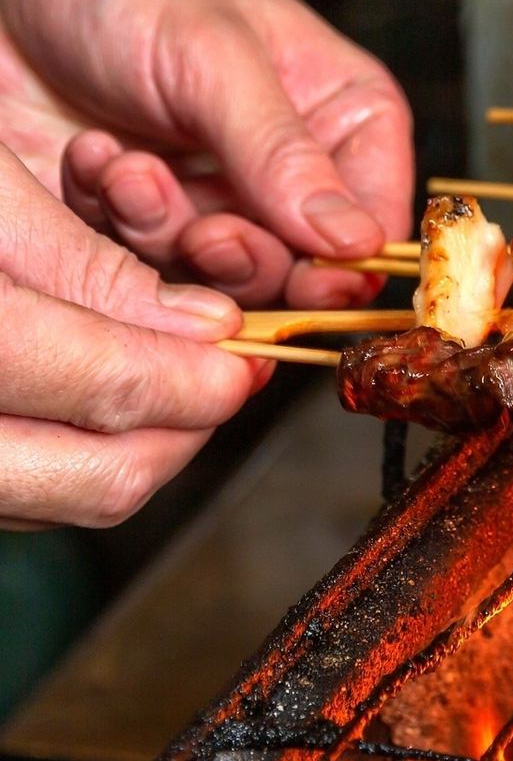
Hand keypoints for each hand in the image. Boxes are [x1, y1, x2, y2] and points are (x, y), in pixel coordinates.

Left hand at [0, 0, 412, 307]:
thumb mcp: (211, 54)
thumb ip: (281, 150)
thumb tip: (357, 240)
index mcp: (341, 111)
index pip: (378, 213)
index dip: (350, 259)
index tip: (311, 275)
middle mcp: (293, 166)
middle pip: (308, 266)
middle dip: (247, 254)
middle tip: (203, 229)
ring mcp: (222, 200)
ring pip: (230, 280)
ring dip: (170, 235)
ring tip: (126, 170)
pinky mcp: (153, 226)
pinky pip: (153, 272)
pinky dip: (118, 227)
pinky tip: (93, 163)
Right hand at [0, 143, 258, 527]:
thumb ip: (90, 265)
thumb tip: (200, 330)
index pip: (97, 386)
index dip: (192, 377)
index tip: (243, 354)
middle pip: (97, 479)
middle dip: (180, 427)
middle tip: (224, 376)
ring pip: (64, 495)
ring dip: (142, 443)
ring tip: (180, 380)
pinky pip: (21, 486)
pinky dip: (82, 449)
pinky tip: (109, 391)